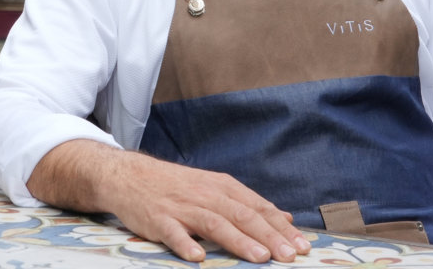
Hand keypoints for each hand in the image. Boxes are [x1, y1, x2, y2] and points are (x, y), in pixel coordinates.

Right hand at [28, 140, 310, 263]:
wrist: (129, 175)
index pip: (257, 208)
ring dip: (238, 241)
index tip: (303, 246)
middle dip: (269, 236)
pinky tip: (198, 258)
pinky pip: (173, 233)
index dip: (281, 227)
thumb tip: (286, 218)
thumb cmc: (175, 186)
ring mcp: (181, 206)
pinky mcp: (158, 218)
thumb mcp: (214, 188)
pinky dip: (186, 245)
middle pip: (242, 215)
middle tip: (290, 255)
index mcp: (221, 187)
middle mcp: (205, 194)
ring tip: (259, 258)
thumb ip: (248, 204)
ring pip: (215, 222)